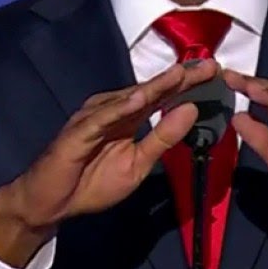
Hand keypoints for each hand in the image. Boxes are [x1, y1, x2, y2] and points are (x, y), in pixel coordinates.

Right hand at [0, 60, 216, 266]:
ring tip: (181, 75)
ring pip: (129, 98)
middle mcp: (113, 110)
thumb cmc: (93, 183)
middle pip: (149, 90)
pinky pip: (103, 117)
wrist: (53, 203)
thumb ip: (162, 139)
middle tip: (208, 65)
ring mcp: (95, 117)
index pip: (162, 96)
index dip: (186, 84)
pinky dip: (122, 106)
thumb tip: (192, 111)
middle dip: (178, 78)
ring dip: (155, 86)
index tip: (214, 72)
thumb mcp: (138, 164)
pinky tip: (141, 98)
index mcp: (129, 117)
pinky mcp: (79, 131)